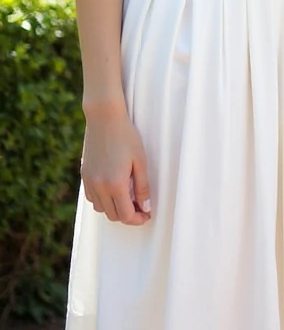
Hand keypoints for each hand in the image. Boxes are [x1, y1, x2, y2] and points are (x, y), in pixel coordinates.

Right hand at [81, 107, 151, 225]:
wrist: (104, 118)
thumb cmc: (126, 136)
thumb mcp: (140, 161)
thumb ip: (143, 187)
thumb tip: (145, 207)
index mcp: (115, 184)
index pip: (126, 215)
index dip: (137, 219)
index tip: (146, 215)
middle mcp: (99, 187)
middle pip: (113, 215)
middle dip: (127, 215)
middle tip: (139, 207)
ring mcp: (89, 181)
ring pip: (101, 208)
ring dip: (114, 208)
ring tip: (127, 198)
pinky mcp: (84, 175)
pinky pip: (92, 197)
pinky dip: (102, 200)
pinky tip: (112, 189)